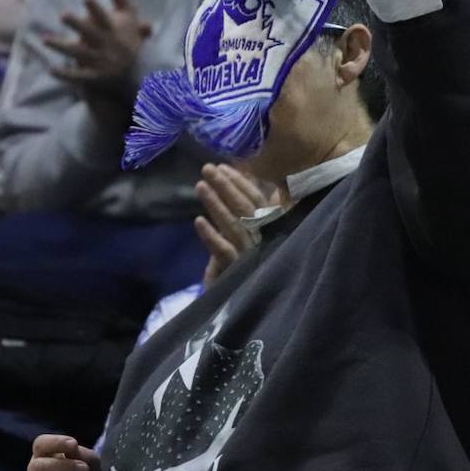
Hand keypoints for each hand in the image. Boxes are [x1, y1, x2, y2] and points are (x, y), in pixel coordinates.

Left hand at [42, 0, 150, 101]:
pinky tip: (51, 69)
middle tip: (63, 15)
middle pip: (91, 33)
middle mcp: (106, 45)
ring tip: (45, 39)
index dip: (96, 7)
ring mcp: (100, 62)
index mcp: (113, 30)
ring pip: (79, 53)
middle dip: (77, 24)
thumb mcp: (128, 14)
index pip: (105, 17)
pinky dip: (66, 74)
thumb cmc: (128, 36)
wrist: (138, 71)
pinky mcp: (95, 77)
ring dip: (61, 47)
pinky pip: (79, 77)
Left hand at [193, 164, 270, 284]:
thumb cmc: (248, 264)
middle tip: (207, 168)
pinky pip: (223, 250)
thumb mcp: (253, 235)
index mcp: (271, 227)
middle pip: (244, 208)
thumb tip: (256, 184)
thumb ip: (256, 212)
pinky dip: (211, 235)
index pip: (256, 199)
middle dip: (225, 186)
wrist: (245, 304)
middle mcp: (263, 238)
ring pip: (233, 225)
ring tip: (200, 186)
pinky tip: (198, 221)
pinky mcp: (237, 270)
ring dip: (216, 204)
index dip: (240, 182)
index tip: (223, 167)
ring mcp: (251, 254)